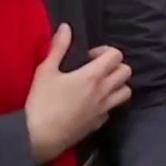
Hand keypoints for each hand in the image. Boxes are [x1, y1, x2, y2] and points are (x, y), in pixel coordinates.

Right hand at [24, 25, 133, 163]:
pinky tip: (92, 104)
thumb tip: (66, 27)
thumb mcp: (45, 71)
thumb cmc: (41, 102)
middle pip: (126, 72)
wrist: (38, 137)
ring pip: (126, 92)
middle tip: (97, 69)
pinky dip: (107, 104)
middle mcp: (104, 91)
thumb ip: (58, 48)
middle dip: (115, 66)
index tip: (89, 56)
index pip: (116, 55)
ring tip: (100, 85)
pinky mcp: (99, 124)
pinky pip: (112, 110)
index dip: (106, 51)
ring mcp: (104, 109)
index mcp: (93, 75)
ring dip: (117, 85)